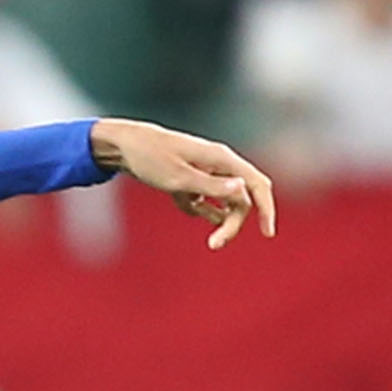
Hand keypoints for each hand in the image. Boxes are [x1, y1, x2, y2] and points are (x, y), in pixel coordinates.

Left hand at [91, 117, 276, 246]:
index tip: (267, 234)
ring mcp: (207, 173)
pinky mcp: (194, 180)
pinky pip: (205, 202)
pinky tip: (178, 199)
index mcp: (222, 159)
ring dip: (216, 220)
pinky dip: (196, 208)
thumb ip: (213, 186)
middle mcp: (220, 165)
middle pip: (242, 201)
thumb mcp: (179, 177)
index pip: (258, 185)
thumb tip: (244, 191)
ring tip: (196, 224)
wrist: (124, 146)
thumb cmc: (151, 157)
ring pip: (225, 204)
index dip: (267, 210)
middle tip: (215, 244)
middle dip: (232, 224)